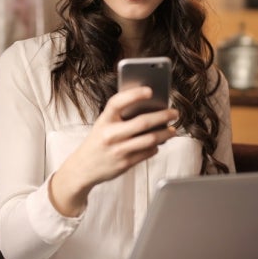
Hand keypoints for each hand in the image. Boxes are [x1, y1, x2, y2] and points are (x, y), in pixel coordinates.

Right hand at [50, 86, 177, 215]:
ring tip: (172, 130)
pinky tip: (158, 143)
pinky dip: (156, 147)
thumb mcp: (102, 125)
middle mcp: (110, 135)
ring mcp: (118, 150)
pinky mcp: (125, 163)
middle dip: (162, 116)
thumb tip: (148, 108)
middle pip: (142, 123)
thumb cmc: (97, 142)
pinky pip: (147, 152)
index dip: (134, 94)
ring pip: (149, 139)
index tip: (150, 90)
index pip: (118, 102)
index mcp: (104, 120)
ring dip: (165, 134)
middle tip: (174, 113)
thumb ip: (120, 116)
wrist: (83, 168)